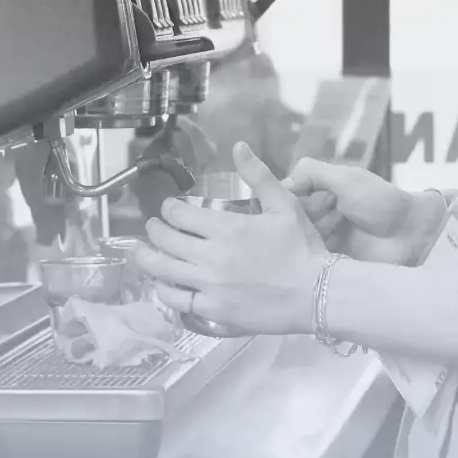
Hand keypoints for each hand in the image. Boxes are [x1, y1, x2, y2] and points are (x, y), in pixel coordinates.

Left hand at [134, 142, 327, 335]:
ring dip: (147, 259)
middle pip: (166, 241)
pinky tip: (162, 286)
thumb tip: (238, 146)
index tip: (168, 208)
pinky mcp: (213, 311)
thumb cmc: (302, 248)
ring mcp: (209, 287)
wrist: (316, 294)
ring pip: (164, 272)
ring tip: (140, 253)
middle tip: (152, 226)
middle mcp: (210, 257)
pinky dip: (164, 292)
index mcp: (226, 228)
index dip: (169, 209)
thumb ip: (258, 175)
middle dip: (154, 230)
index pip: (180, 215)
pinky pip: (177, 302)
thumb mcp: (284, 205)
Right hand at [283, 159, 442, 265]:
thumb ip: (312, 173)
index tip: (317, 198)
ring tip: (341, 229)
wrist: (412, 234)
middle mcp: (316, 219)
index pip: (286, 198)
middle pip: (289, 221)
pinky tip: (327, 253)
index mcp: (318, 196)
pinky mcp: (328, 267)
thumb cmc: (381, 202)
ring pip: (298, 241)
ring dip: (315, 235)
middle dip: (309, 217)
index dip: (294, 199)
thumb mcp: (346, 178)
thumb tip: (280, 184)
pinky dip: (315, 257)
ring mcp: (321, 244)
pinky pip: (310, 263)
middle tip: (337, 214)